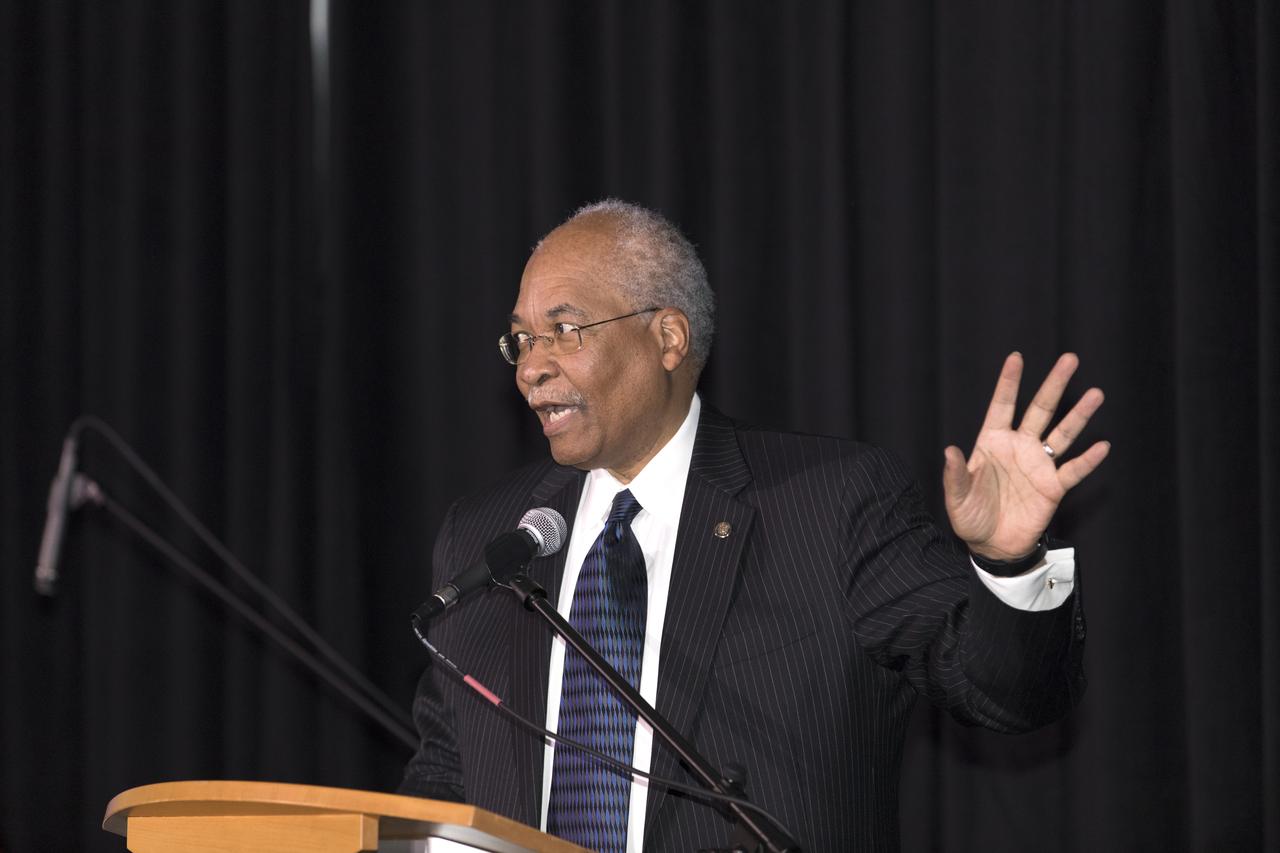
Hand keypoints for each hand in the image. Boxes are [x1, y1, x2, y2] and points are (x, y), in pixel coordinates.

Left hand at [943, 352, 1109, 560]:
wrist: (991, 546)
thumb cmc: (971, 516)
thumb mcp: (956, 497)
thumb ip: (955, 474)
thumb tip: (949, 450)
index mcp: (992, 442)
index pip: (1002, 406)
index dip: (1008, 383)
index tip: (1016, 357)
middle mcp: (1019, 447)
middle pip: (1040, 410)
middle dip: (1054, 385)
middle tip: (1070, 359)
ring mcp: (1038, 465)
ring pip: (1062, 434)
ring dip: (1079, 415)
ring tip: (1096, 394)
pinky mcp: (1053, 487)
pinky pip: (1073, 470)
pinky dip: (1088, 460)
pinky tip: (1102, 446)